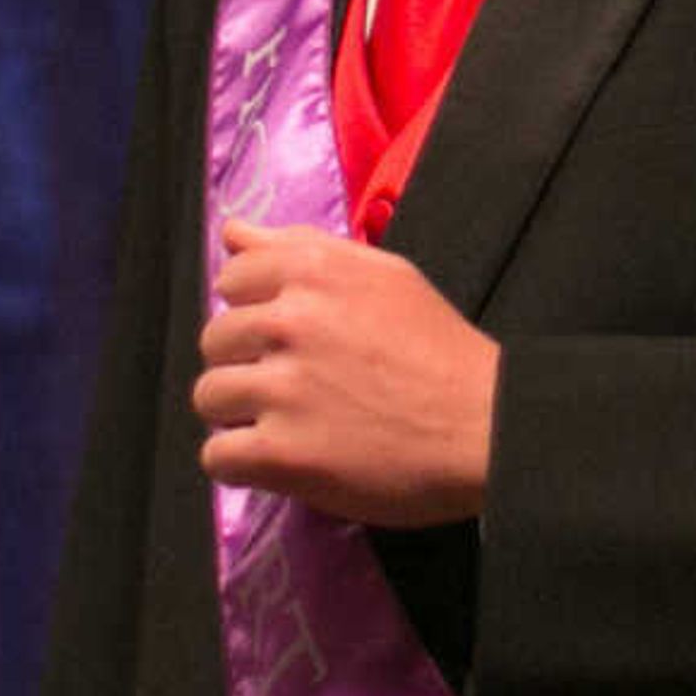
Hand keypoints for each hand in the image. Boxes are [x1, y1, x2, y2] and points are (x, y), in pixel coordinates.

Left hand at [193, 221, 496, 524]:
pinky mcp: (282, 453)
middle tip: (293, 385)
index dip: (254, 311)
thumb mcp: (381, 274)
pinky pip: (217, 456)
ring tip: (287, 423)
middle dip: (245, 362)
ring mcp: (282, 389)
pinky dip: (241, 463)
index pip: (230, 281)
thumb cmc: (439, 348)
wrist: (487, 426)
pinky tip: (278, 459)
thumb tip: (232, 231)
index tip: (288, 336)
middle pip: (214, 340)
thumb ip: (299, 248)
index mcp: (311, 270)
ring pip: (208, 396)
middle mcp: (288, 321)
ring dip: (240, 414)